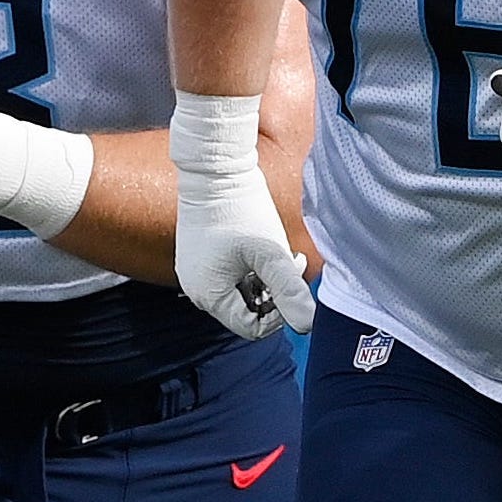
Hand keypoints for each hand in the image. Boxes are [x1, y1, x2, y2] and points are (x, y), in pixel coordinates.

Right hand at [170, 94, 310, 339]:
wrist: (213, 173)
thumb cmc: (242, 211)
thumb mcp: (270, 253)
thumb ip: (289, 291)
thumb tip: (307, 326)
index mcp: (209, 296)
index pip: (253, 328)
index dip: (279, 313)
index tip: (290, 282)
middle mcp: (196, 292)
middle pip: (246, 312)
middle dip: (273, 294)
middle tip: (288, 263)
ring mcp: (194, 276)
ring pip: (240, 295)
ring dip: (264, 281)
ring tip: (276, 254)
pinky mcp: (197, 261)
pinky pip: (228, 279)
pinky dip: (249, 271)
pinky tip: (258, 249)